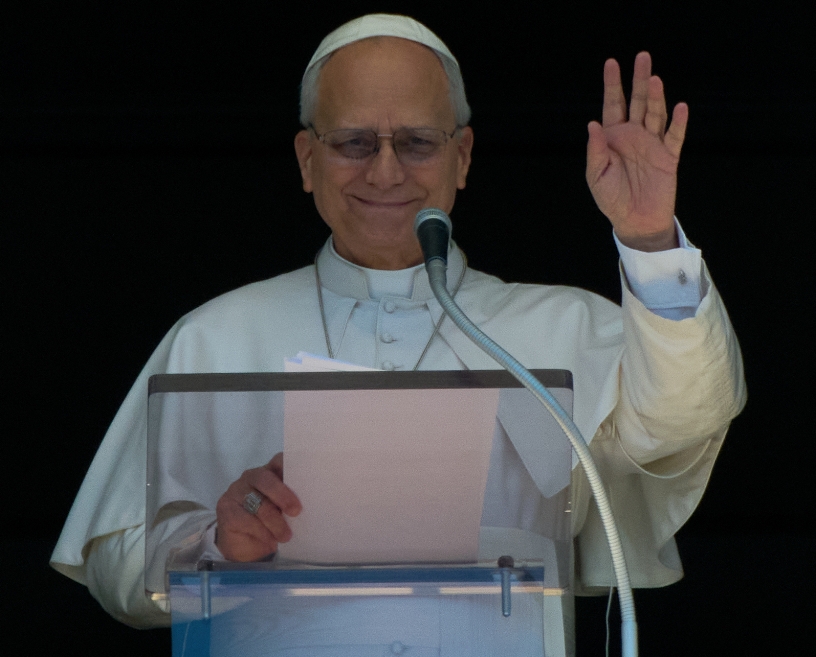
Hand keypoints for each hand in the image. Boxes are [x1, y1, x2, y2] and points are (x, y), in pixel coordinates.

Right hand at [215, 453, 301, 561]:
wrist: (246, 546)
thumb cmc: (271, 524)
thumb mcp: (284, 511)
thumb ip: (293, 502)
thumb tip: (312, 504)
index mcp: (270, 472)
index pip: (278, 461)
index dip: (290, 465)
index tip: (304, 475)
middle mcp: (252, 477)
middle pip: (265, 479)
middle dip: (282, 495)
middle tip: (296, 511)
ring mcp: (236, 491)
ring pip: (257, 502)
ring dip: (274, 521)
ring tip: (286, 535)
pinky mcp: (226, 509)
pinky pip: (245, 519)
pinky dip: (261, 532)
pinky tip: (270, 540)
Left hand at [586, 52, 687, 251]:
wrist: (634, 221)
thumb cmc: (611, 199)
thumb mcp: (596, 176)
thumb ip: (595, 151)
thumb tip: (592, 123)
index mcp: (613, 137)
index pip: (613, 105)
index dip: (612, 84)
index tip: (611, 63)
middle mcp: (634, 135)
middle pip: (638, 102)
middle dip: (638, 80)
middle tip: (642, 56)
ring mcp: (652, 144)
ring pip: (656, 114)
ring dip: (656, 97)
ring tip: (654, 79)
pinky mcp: (668, 157)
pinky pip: (674, 137)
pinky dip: (677, 123)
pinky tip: (680, 107)